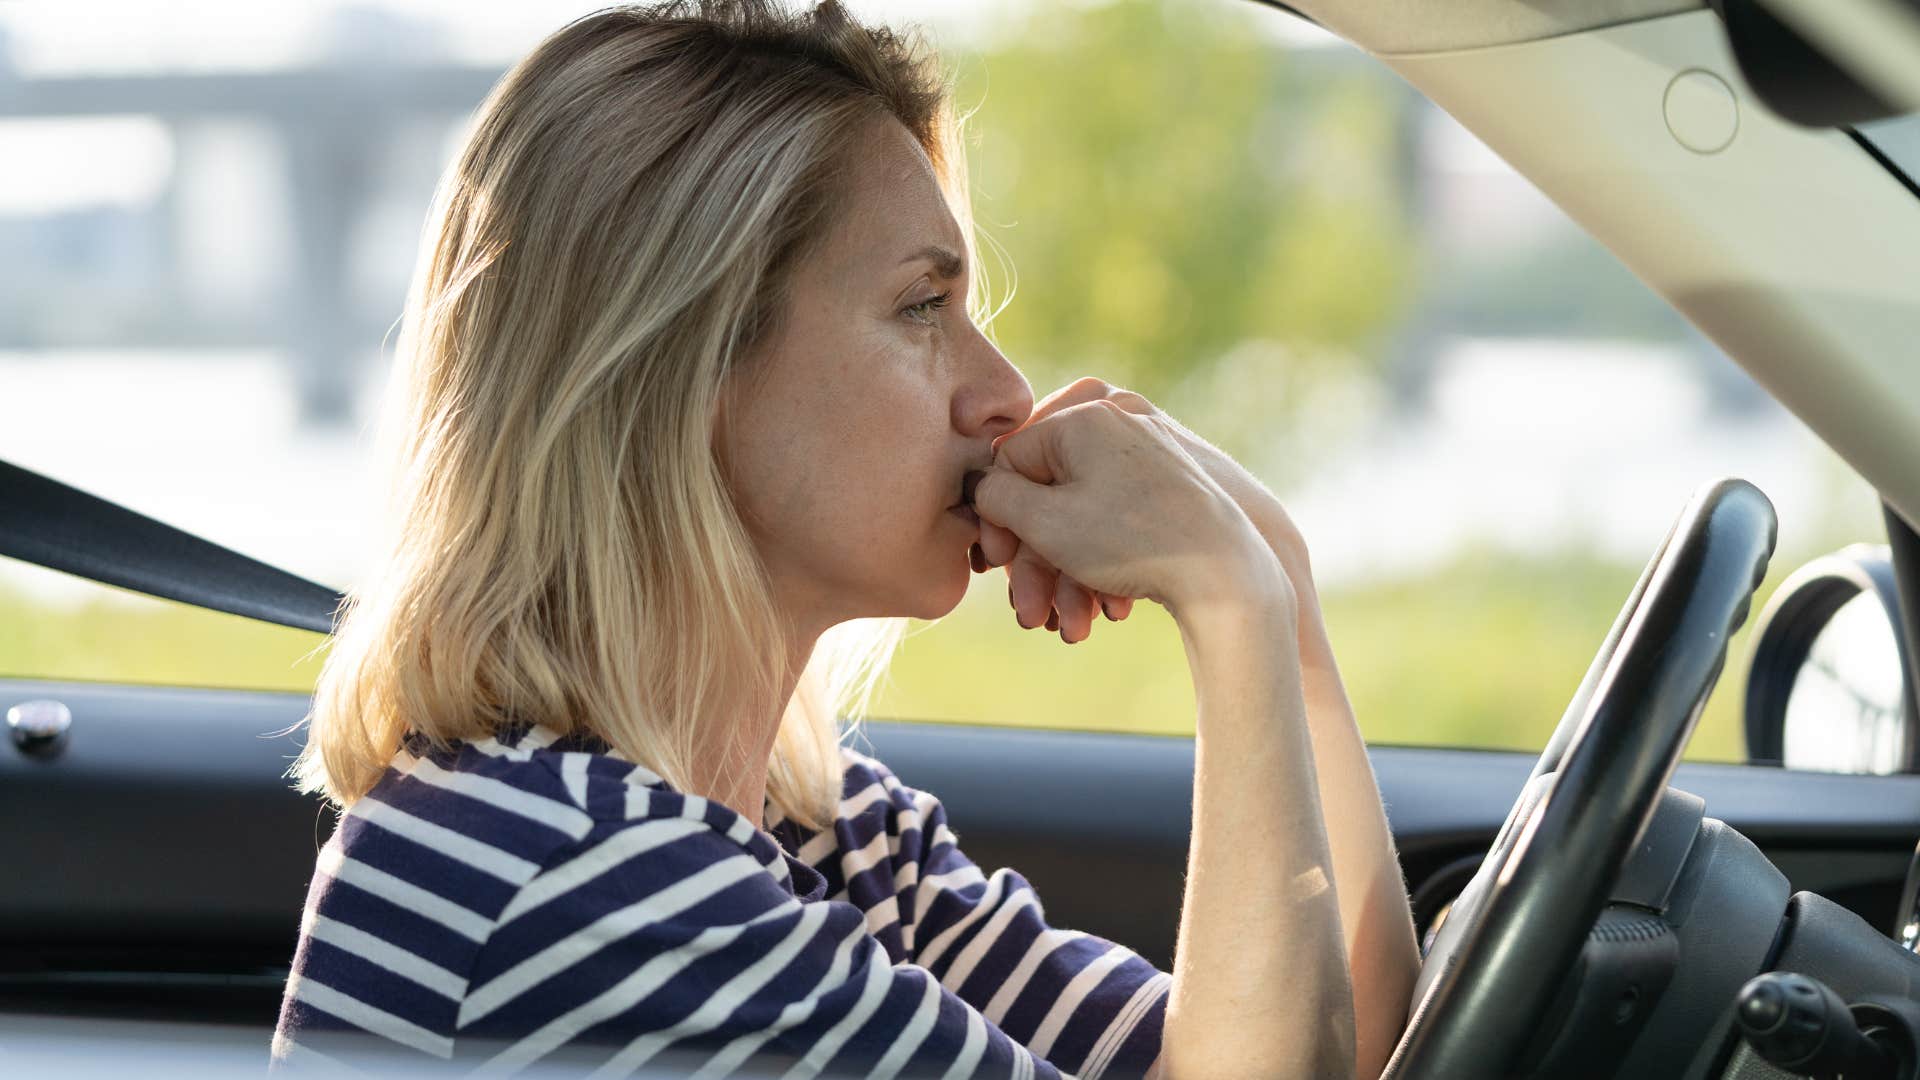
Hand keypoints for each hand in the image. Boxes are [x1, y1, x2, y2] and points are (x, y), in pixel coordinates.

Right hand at [971, 399, 1287, 620]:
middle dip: (1035, 561)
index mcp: (1083, 416)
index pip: (1011, 458)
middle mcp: (1118, 425)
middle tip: (1027, 607)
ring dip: (1068, 577)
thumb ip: (996, 497)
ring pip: (1084, 517)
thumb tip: (982, 486)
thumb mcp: (1044, 520)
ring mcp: (1150, 456)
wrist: (1226, 573)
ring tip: (1071, 625)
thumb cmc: (1131, 541)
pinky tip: (1110, 607)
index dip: (997, 515)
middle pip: (1049, 493)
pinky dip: (1108, 565)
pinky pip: (1119, 524)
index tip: (995, 563)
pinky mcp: (1173, 490)